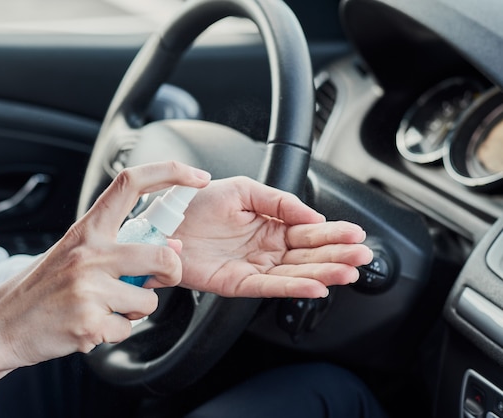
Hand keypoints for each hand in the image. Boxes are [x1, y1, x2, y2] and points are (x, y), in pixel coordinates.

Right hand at [0, 161, 210, 412]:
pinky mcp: (88, 322)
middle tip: (157, 280)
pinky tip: (90, 326)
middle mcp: (89, 253)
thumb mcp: (76, 255)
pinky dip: (115, 332)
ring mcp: (88, 288)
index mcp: (87, 229)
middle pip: (162, 255)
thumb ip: (121, 248)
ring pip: (148, 300)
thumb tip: (174, 246)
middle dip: (171, 273)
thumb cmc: (43, 289)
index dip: (170, 172)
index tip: (197, 176)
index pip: (131, 183)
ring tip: (105, 308)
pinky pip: (127, 330)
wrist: (0, 325)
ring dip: (134, 310)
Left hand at [174, 176, 372, 298]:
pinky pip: (269, 286)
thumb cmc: (197, 202)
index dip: (333, 233)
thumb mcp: (244, 189)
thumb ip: (279, 201)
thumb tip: (313, 215)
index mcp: (270, 225)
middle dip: (336, 255)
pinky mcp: (237, 282)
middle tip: (362, 256)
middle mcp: (265, 248)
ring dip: (323, 273)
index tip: (356, 234)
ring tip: (348, 272)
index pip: (309, 230)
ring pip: (295, 272)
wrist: (164, 219)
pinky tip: (315, 286)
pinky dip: (293, 287)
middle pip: (308, 254)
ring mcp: (253, 266)